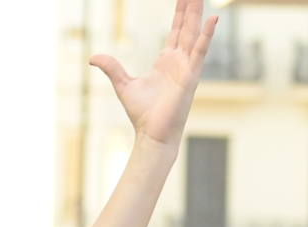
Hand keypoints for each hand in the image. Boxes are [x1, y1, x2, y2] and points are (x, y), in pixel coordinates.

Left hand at [91, 0, 217, 149]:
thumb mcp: (123, 84)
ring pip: (195, 33)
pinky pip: (200, 51)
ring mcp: (188, 67)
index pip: (176, 29)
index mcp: (167, 60)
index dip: (180, 12)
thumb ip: (112, 68)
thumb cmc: (142, 113)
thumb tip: (93, 57)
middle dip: (191, 7)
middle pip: (187, 26)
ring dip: (199, 14)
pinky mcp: (191, 76)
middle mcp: (180, 60)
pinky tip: (213, 18)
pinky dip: (207, 35)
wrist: (152, 133)